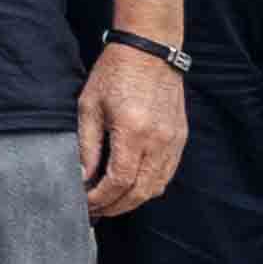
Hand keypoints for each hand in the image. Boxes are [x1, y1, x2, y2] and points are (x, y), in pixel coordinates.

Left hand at [76, 32, 190, 218]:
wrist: (149, 51)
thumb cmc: (114, 74)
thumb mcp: (89, 107)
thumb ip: (86, 146)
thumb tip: (82, 178)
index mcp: (133, 132)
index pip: (118, 182)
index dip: (100, 200)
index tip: (83, 204)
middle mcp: (158, 141)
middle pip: (139, 192)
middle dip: (115, 207)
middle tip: (93, 212)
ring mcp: (174, 142)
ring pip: (156, 187)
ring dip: (132, 201)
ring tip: (109, 204)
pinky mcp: (180, 138)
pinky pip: (166, 174)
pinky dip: (148, 187)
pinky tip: (130, 187)